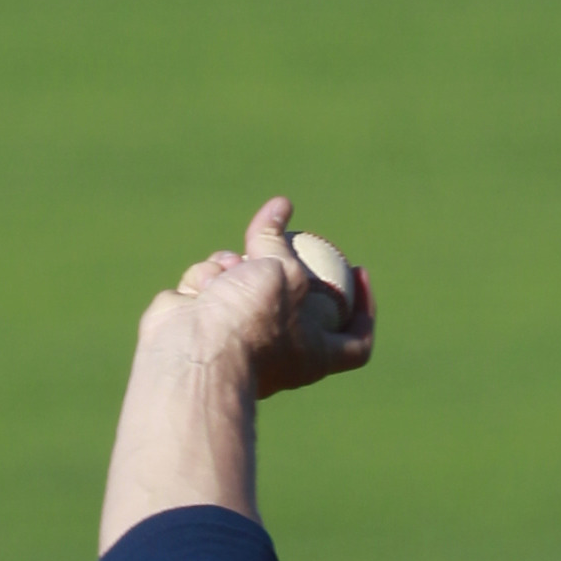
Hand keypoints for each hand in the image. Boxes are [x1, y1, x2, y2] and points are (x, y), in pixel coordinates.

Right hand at [143, 195, 375, 399]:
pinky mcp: (202, 320)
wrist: (195, 351)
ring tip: (228, 273)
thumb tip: (280, 207)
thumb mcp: (283, 270)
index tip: (359, 270)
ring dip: (233, 265)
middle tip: (271, 247)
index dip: (366, 308)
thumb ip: (280, 239)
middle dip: (275, 263)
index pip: (356, 341)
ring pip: (241, 277)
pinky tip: (201, 291)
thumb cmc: (252, 319)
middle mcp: (280, 348)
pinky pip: (209, 283)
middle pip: (289, 294)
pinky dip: (205, 279)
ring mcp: (239, 335)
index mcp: (316, 353)